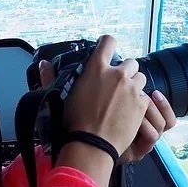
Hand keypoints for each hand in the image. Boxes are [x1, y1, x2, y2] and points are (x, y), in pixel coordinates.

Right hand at [39, 37, 176, 163]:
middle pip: (130, 62)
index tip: (107, 49)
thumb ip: (51, 77)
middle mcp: (117, 74)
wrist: (93, 144)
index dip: (108, 44)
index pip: (108, 41)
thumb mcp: (61, 95)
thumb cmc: (74, 122)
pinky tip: (128, 112)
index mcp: (97, 68)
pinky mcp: (141, 104)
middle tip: (116, 85)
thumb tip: (43, 63)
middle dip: (125, 72)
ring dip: (134, 86)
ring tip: (124, 99)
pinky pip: (144, 97)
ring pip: (140, 79)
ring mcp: (132, 89)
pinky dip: (138, 103)